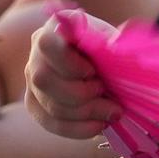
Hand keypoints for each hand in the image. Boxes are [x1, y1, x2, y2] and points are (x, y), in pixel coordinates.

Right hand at [25, 10, 118, 138]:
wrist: (105, 66)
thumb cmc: (111, 49)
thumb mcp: (118, 39)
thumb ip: (121, 38)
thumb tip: (125, 32)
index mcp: (55, 28)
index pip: (47, 45)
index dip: (70, 63)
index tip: (93, 70)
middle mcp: (37, 53)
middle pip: (44, 80)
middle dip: (81, 93)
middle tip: (105, 91)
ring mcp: (32, 79)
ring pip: (50, 105)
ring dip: (86, 113)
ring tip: (111, 110)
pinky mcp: (35, 103)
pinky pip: (50, 123)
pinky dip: (78, 129)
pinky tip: (99, 125)